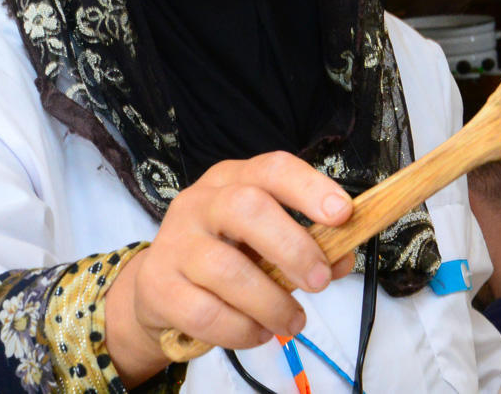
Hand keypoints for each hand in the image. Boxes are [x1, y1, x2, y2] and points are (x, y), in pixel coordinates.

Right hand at [105, 151, 354, 385]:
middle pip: (246, 207)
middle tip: (318, 281)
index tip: (343, 214)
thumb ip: (306, 246)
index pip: (272, 169)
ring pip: (226, 269)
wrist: (158, 287)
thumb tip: (343, 257)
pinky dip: (242, 330)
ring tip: (292, 321)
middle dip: (292, 247)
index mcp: (232, 180)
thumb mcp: (264, 242)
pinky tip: (258, 332)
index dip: (310, 188)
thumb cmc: (224, 256)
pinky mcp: (158, 285)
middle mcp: (200, 202)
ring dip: (271, 303)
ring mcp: (175, 242)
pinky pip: (206, 313)